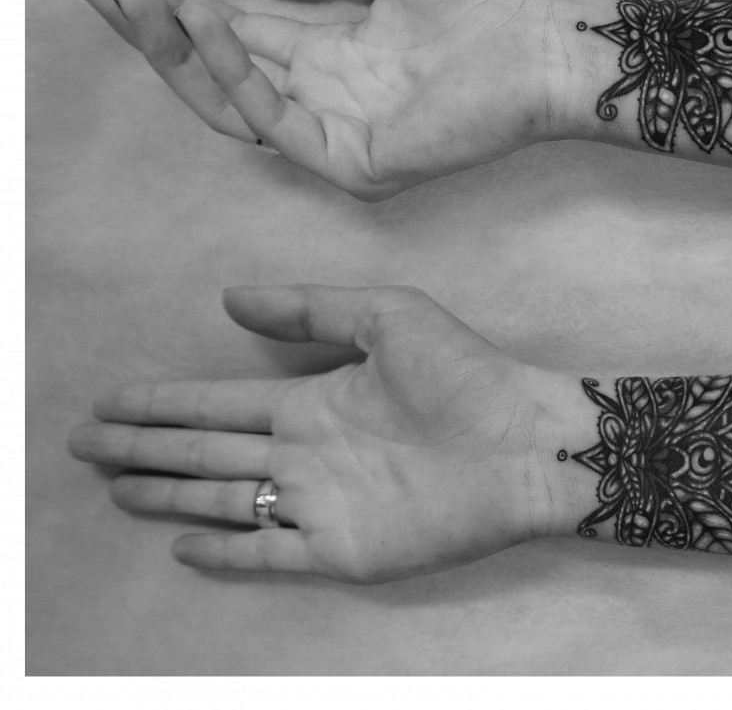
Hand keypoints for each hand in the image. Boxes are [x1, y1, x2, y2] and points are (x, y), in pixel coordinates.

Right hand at [67, 0, 569, 199]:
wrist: (550, 39)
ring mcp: (342, 133)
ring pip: (235, 102)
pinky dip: (236, 73)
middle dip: (158, 28)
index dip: (178, 5)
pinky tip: (208, 20)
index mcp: (339, 53)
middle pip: (222, 71)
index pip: (241, 34)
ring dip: (181, 48)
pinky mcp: (357, 162)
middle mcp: (330, 96)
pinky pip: (277, 122)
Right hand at [68, 285, 557, 582]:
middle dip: (146, 448)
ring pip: (225, 500)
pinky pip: (269, 554)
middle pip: (206, 453)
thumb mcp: (387, 316)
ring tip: (116, 485)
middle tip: (85, 443)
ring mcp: (322, 503)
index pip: (218, 405)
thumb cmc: (466, 374)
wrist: (525, 441)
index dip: (163, 403)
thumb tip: (231, 299)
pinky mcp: (343, 549)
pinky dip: (226, 551)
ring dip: (169, 493)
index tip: (113, 400)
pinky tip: (185, 543)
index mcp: (313, 401)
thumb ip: (311, 310)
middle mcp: (307, 454)